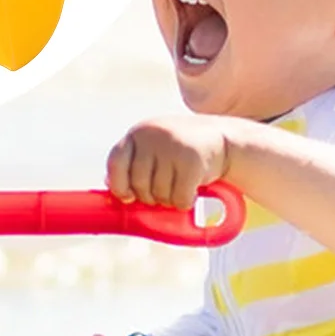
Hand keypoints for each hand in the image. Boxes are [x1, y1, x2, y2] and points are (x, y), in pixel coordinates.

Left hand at [107, 115, 234, 208]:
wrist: (224, 140)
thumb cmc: (182, 151)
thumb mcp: (155, 150)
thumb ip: (134, 164)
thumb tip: (110, 186)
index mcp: (139, 132)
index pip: (116, 162)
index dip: (119, 184)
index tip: (128, 197)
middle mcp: (153, 135)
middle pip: (138, 183)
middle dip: (149, 197)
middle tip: (162, 193)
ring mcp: (173, 146)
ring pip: (159, 194)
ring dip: (169, 200)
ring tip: (179, 187)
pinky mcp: (192, 160)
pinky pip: (180, 198)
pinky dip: (185, 202)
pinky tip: (192, 191)